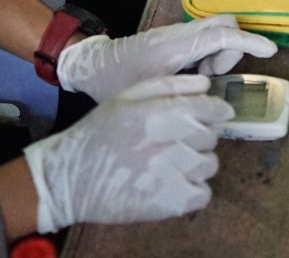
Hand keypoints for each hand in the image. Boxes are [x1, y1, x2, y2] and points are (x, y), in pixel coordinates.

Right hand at [23, 74, 232, 232]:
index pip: (210, 108)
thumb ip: (168, 85)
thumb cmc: (99, 132)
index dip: (217, 110)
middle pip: (211, 136)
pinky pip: (203, 194)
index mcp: (159, 113)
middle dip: (200, 135)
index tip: (216, 114)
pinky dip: (193, 190)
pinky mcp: (172, 204)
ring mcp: (173, 175)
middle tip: (177, 140)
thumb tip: (205, 84)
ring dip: (196, 163)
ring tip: (171, 163)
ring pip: (209, 165)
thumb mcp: (126, 96)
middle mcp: (170, 141)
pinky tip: (172, 183)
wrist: (71, 177)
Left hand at [58, 14, 276, 103]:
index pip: (223, 35)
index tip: (270, 52)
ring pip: (217, 32)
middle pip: (225, 25)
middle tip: (213, 77)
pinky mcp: (176, 39)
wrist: (93, 65)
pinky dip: (210, 56)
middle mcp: (181, 34)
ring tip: (201, 82)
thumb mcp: (150, 95)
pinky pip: (205, 40)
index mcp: (177, 45)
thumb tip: (212, 98)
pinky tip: (194, 79)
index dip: (250, 42)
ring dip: (220, 55)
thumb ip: (182, 95)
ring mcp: (179, 34)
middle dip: (233, 49)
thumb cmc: (117, 82)